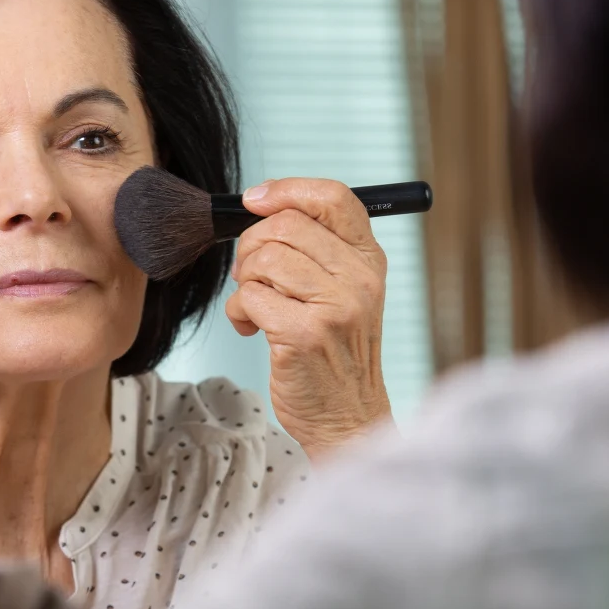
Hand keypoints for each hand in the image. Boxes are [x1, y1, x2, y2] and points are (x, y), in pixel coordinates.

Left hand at [224, 178, 392, 457]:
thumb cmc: (335, 354)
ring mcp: (334, 307)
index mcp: (369, 260)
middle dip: (252, 246)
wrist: (347, 418)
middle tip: (251, 274)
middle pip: (285, 225)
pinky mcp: (302, 335)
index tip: (256, 201)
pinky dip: (239, 312)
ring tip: (257, 308)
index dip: (287, 190)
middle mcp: (358, 279)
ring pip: (263, 259)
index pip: (334, 197)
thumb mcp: (344, 293)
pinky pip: (248, 297)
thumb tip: (261, 204)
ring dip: (245, 282)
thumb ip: (315, 249)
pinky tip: (254, 329)